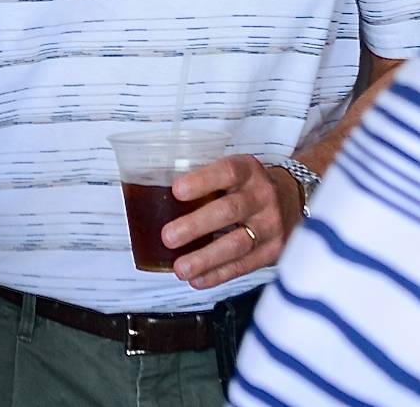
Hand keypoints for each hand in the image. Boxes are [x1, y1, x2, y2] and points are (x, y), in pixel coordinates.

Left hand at [165, 153, 300, 288]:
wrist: (297, 198)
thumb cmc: (248, 185)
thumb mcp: (233, 172)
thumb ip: (205, 181)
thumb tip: (153, 194)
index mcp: (248, 171)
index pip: (226, 172)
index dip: (202, 181)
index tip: (176, 191)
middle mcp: (263, 196)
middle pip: (229, 211)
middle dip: (196, 226)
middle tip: (167, 237)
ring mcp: (272, 226)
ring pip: (237, 244)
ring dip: (205, 258)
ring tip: (180, 268)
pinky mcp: (276, 251)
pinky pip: (245, 265)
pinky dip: (219, 274)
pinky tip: (197, 279)